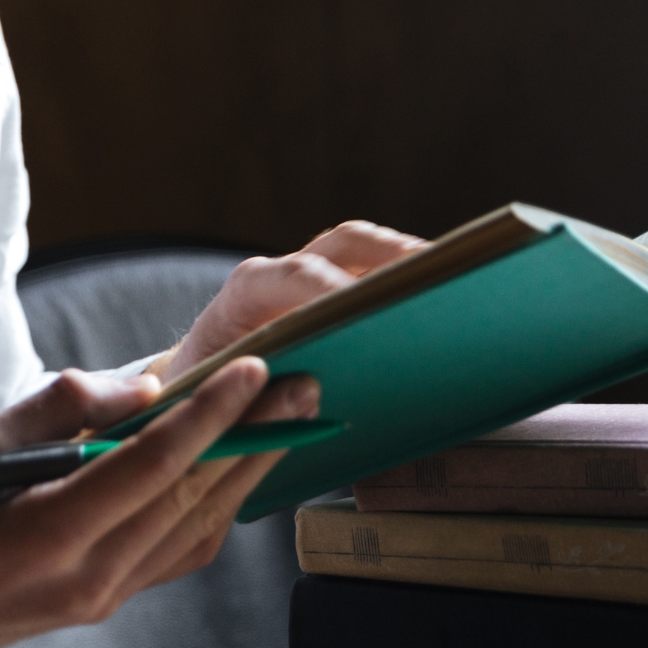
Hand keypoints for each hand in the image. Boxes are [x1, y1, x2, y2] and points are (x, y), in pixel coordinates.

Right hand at [0, 357, 320, 647]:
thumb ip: (61, 407)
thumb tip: (144, 385)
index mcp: (52, 532)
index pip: (152, 466)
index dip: (209, 414)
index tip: (252, 369)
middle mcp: (92, 574)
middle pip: (192, 496)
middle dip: (252, 436)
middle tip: (301, 385)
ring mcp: (109, 594)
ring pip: (200, 527)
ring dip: (249, 470)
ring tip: (288, 419)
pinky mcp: (116, 599)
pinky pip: (185, 550)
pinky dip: (220, 504)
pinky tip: (243, 466)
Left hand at [164, 220, 425, 378]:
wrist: (186, 391)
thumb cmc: (201, 400)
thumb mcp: (217, 404)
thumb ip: (257, 402)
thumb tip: (311, 395)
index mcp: (245, 293)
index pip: (297, 274)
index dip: (338, 287)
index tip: (377, 311)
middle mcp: (280, 275)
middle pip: (346, 243)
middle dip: (396, 253)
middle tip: (445, 277)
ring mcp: (307, 280)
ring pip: (365, 251)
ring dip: (412, 261)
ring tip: (462, 285)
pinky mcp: (326, 294)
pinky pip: (371, 273)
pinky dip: (406, 281)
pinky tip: (441, 305)